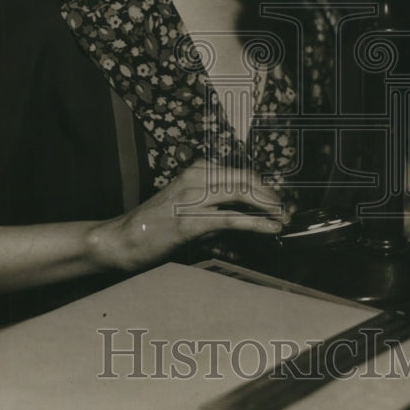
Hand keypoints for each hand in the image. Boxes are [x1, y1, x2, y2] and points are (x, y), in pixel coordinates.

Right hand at [87, 160, 288, 272]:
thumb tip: (246, 210)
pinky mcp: (189, 221)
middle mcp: (195, 178)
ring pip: (242, 194)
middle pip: (246, 179)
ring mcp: (192, 198)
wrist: (122, 238)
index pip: (240, 173)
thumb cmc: (154, 224)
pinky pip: (231, 220)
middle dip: (271, 195)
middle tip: (287, 209)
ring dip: (269, 207)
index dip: (265, 187)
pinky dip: (256, 223)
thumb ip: (212, 201)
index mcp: (196, 170)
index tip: (279, 200)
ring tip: (284, 218)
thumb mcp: (185, 203)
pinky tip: (271, 228)